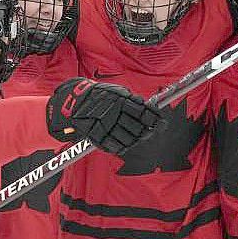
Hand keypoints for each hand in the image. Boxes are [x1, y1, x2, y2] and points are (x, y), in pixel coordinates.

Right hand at [47, 77, 163, 155]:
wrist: (75, 101)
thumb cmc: (100, 95)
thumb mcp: (117, 91)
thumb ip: (133, 100)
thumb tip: (150, 107)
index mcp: (121, 101)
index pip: (144, 113)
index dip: (155, 119)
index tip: (161, 123)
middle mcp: (114, 115)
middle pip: (139, 129)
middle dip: (147, 132)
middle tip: (150, 131)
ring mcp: (106, 127)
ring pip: (130, 140)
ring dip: (136, 140)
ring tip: (137, 137)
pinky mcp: (98, 138)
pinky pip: (116, 147)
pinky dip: (123, 147)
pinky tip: (125, 143)